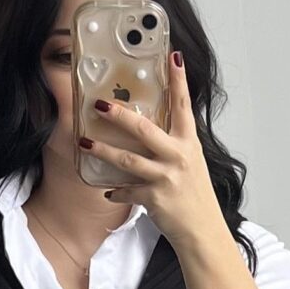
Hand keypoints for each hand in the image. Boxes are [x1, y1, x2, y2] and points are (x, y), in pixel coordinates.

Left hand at [77, 52, 224, 250]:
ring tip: (86, 143)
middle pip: (145, 129)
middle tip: (100, 104)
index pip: (184, 105)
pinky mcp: (155, 198)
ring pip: (128, 159)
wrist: (203, 232)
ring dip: (103, 151)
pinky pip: (127, 191)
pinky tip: (107, 191)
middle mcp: (179, 156)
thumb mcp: (191, 164)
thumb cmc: (196, 197)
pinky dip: (116, 191)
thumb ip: (174, 145)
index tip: (173, 56)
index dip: (179, 80)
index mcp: (189, 143)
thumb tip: (151, 129)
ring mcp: (167, 177)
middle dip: (120, 115)